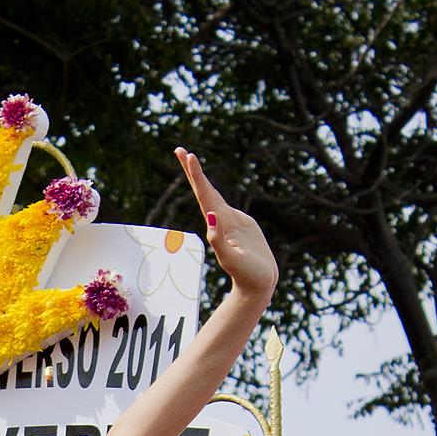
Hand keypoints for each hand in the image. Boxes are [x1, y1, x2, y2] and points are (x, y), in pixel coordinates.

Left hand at [174, 148, 277, 304]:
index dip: (197, 175)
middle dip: (191, 170)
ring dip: (200, 179)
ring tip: (190, 160)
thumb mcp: (232, 259)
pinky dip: (213, 193)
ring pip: (212, 195)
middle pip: (203, 190)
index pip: (204, 195)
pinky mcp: (239, 225)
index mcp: (218, 224)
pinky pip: (223, 205)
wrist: (257, 285)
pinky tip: (208, 189)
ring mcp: (229, 221)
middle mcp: (220, 220)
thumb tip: (210, 218)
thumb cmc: (246, 275)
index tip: (189, 156)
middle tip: (179, 150)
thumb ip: (219, 241)